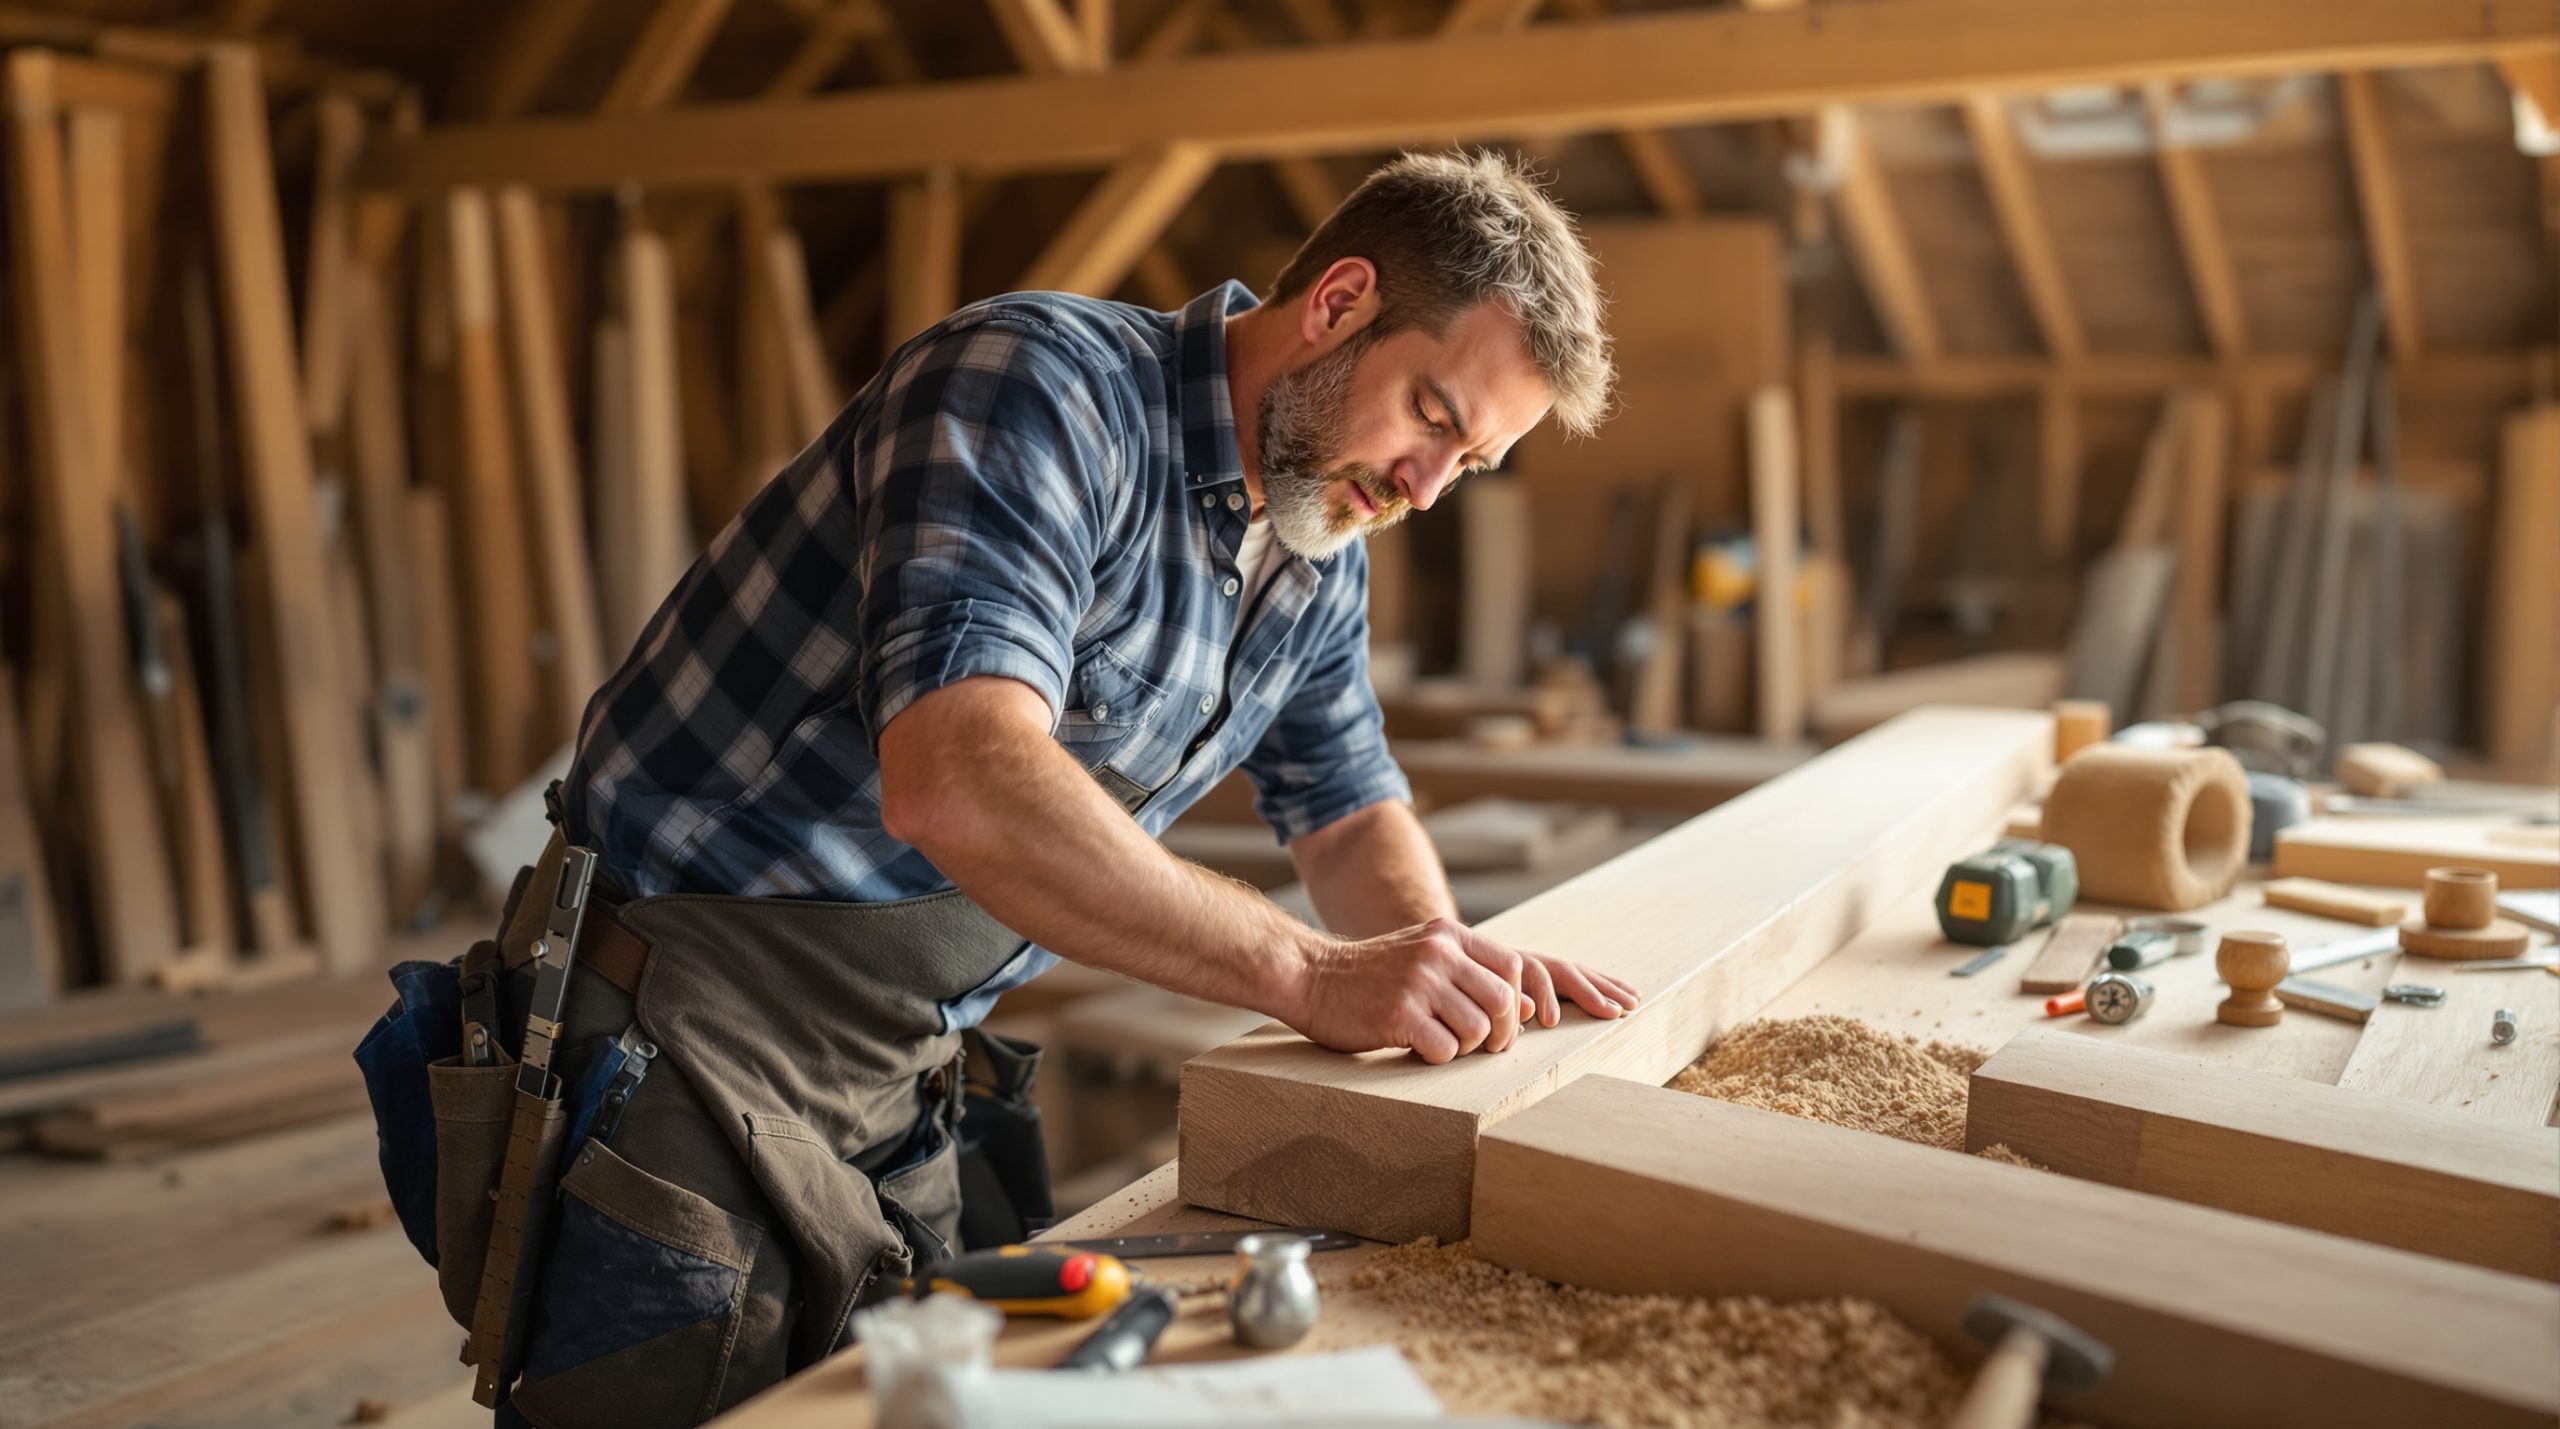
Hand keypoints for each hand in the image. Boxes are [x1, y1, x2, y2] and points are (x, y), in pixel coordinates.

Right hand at [1284, 917, 1641, 1064]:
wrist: (1309, 976)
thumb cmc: (1370, 978)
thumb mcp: (1424, 958)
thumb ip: (1471, 974)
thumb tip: (1526, 1012)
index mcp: (1452, 936)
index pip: (1518, 966)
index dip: (1539, 999)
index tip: (1556, 1020)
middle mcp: (1441, 953)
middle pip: (1506, 1003)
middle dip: (1505, 1036)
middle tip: (1487, 1049)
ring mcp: (1420, 982)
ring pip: (1480, 1030)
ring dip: (1468, 1049)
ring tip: (1440, 1044)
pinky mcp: (1400, 1015)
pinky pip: (1446, 1050)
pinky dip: (1438, 1058)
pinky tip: (1416, 1049)